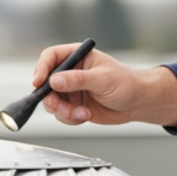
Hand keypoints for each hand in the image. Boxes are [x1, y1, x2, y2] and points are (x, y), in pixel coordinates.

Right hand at [30, 44, 176, 126]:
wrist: (137, 102)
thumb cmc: (126, 83)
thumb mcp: (102, 79)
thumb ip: (77, 80)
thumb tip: (54, 80)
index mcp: (77, 56)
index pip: (51, 57)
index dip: (41, 68)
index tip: (39, 83)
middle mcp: (71, 72)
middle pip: (46, 83)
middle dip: (52, 98)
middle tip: (62, 108)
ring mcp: (71, 90)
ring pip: (52, 102)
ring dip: (62, 111)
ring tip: (80, 114)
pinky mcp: (74, 105)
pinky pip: (61, 114)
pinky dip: (70, 118)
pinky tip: (85, 116)